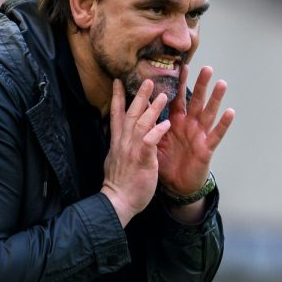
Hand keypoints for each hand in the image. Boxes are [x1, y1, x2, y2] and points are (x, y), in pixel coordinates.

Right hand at [101, 79, 170, 226]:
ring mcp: (132, 149)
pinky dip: (158, 131)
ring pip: (142, 123)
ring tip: (164, 95)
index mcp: (117, 142)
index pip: (116, 115)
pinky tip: (167, 123)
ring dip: (153, 108)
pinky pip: (150, 141)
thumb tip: (118, 138)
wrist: (117, 202)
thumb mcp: (114, 160)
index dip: (117, 97)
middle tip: (147, 79)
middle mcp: (123, 142)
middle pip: (131, 113)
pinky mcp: (142, 159)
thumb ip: (119, 146)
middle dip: (139, 95)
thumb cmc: (119, 184)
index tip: (117, 81)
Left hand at [157, 65, 234, 197]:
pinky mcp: (206, 148)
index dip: (181, 83)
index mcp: (176, 121)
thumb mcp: (155, 140)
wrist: (175, 186)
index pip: (179, 98)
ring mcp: (200, 135)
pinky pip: (216, 135)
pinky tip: (230, 112)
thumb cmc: (166, 162)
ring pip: (209, 113)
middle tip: (207, 68)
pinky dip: (223, 124)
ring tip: (221, 83)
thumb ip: (150, 123)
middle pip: (197, 101)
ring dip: (215, 99)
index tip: (183, 66)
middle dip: (202, 85)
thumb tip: (140, 104)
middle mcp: (190, 125)